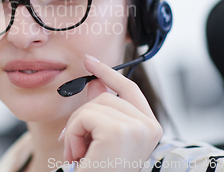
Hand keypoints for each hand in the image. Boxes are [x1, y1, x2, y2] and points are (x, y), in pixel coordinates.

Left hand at [61, 55, 162, 170]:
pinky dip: (73, 135)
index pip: (129, 89)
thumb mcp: (100, 139)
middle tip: (77, 146)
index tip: (90, 61)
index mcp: (149, 127)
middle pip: (105, 96)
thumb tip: (94, 83)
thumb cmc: (100, 169)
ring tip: (81, 154)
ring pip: (92, 104)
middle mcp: (150, 126)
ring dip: (77, 130)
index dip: (109, 73)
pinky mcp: (119, 131)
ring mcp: (137, 128)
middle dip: (82, 118)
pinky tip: (80, 155)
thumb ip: (99, 110)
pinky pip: (84, 117)